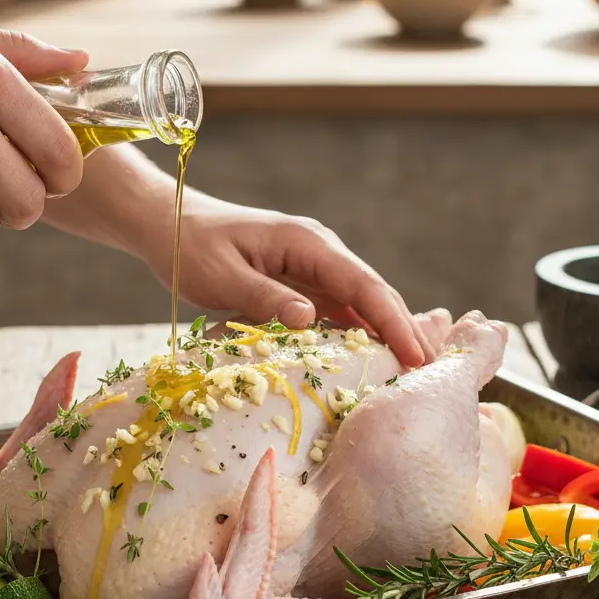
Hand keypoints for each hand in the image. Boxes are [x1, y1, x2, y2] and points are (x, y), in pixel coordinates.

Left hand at [145, 199, 430, 366]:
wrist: (169, 224)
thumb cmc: (190, 246)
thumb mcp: (222, 274)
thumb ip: (265, 296)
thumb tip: (311, 320)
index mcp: (307, 242)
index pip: (363, 284)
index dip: (393, 321)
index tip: (416, 355)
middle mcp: (320, 252)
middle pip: (373, 294)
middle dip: (404, 331)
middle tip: (429, 374)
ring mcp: (313, 268)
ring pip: (360, 305)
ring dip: (386, 336)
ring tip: (410, 375)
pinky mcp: (302, 284)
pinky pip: (338, 311)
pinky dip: (358, 335)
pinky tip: (372, 361)